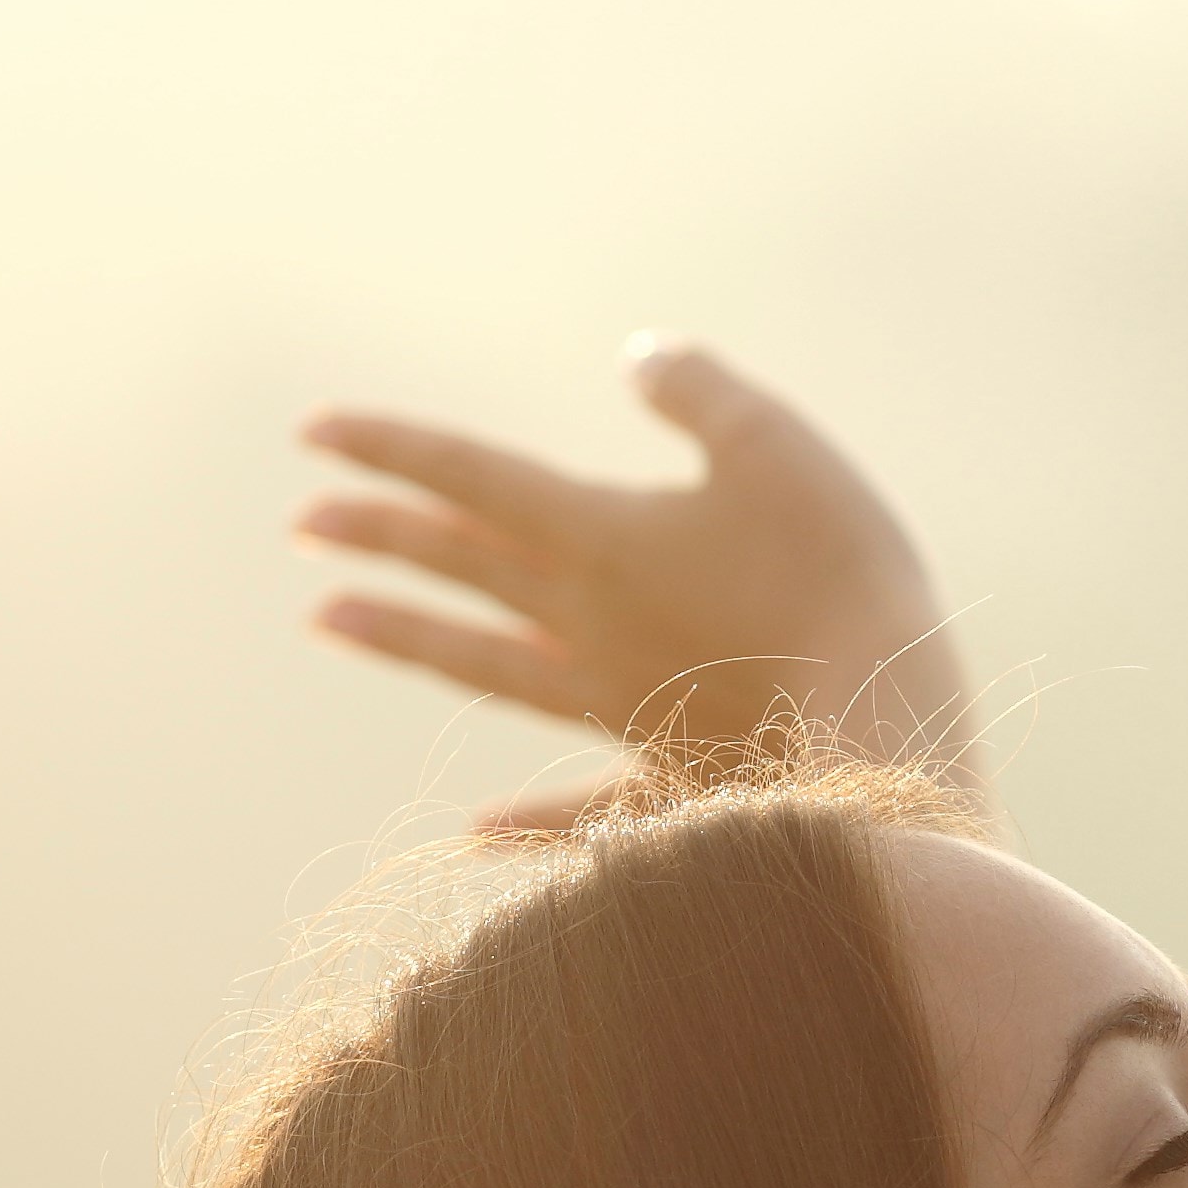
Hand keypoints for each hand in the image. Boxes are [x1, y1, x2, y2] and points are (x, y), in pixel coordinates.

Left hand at [294, 338, 975, 832]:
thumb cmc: (836, 576)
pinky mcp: (665, 780)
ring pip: (483, 663)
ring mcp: (613, 709)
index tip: (311, 432)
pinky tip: (472, 831)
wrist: (885, 731)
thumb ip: (699, 395)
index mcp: (600, 536)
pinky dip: (526, 818)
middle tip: (302, 524)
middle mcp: (586, 624)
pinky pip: (577, 802)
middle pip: (461, 567)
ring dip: (403, 638)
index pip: (473, 478)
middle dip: (377, 536)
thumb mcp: (774, 448)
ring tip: (325, 621)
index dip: (392, 447)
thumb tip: (640, 355)